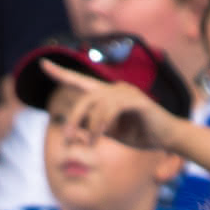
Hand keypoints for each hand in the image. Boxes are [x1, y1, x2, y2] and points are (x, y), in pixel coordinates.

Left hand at [41, 61, 177, 151]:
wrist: (166, 138)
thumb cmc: (138, 133)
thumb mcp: (109, 132)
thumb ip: (92, 127)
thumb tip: (73, 130)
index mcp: (106, 95)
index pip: (80, 81)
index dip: (62, 73)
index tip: (42, 64)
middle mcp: (115, 89)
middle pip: (85, 98)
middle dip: (74, 118)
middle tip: (67, 139)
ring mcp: (126, 92)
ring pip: (96, 104)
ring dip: (88, 126)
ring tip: (88, 144)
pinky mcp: (136, 100)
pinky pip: (112, 108)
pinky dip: (101, 123)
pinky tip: (99, 136)